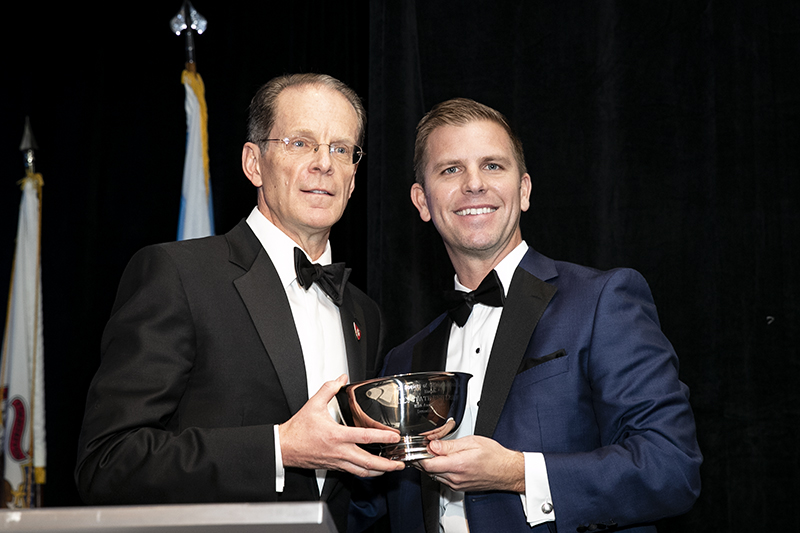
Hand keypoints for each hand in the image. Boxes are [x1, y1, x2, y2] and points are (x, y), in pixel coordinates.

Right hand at [279, 375, 405, 476]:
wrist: (284, 447)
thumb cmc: (298, 430)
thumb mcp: (313, 404)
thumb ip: (329, 389)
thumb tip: (341, 379)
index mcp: (337, 435)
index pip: (366, 437)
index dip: (383, 437)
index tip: (395, 437)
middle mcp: (340, 451)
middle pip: (369, 462)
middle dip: (387, 464)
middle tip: (400, 462)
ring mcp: (338, 461)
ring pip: (362, 471)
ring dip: (379, 471)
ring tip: (390, 468)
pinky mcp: (334, 466)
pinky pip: (353, 472)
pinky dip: (365, 472)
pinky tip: (372, 469)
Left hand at [417, 436, 524, 492]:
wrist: (507, 470)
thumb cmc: (494, 456)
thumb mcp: (471, 442)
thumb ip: (449, 445)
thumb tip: (433, 445)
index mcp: (457, 465)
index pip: (427, 464)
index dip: (419, 454)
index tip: (418, 446)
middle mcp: (455, 478)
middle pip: (428, 470)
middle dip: (422, 458)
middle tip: (423, 446)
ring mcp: (456, 484)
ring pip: (434, 475)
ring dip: (430, 464)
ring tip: (432, 451)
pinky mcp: (458, 487)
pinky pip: (442, 479)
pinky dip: (438, 470)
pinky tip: (441, 460)